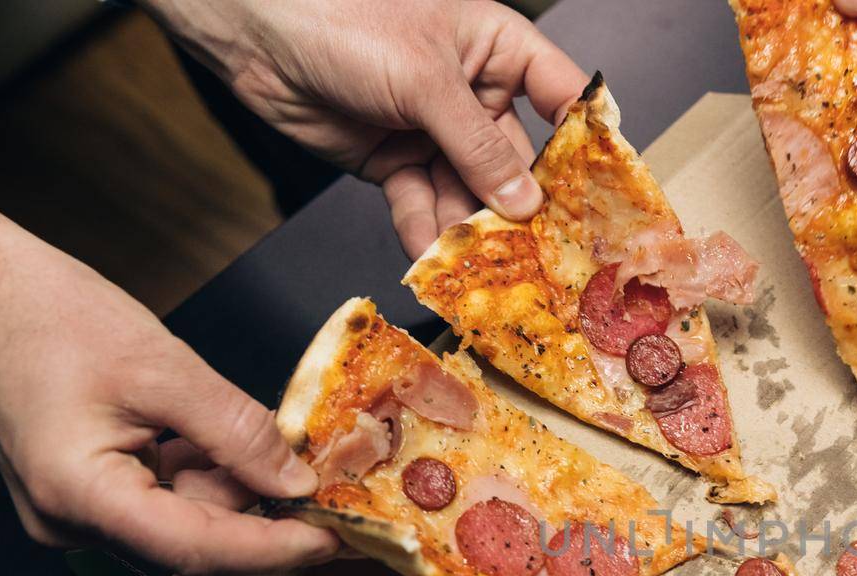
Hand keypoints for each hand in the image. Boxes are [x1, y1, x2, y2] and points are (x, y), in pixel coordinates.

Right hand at [0, 200, 335, 575]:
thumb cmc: (48, 315)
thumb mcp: (162, 368)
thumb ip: (236, 430)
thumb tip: (296, 480)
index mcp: (80, 495)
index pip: (196, 547)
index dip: (272, 549)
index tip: (332, 540)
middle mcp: (72, 519)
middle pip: (193, 541)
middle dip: (265, 517)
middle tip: (333, 497)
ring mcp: (77, 508)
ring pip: (185, 517)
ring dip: (240, 490)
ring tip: (290, 453)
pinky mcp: (88, 488)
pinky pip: (164, 494)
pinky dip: (209, 472)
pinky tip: (239, 443)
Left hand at [144, 0, 588, 255]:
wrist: (250, 29)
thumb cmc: (343, 17)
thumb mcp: (424, 80)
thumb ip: (479, 146)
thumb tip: (525, 204)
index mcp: (495, 48)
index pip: (560, 95)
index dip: (586, 142)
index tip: (606, 195)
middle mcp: (471, 91)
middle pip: (516, 159)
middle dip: (523, 207)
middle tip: (542, 254)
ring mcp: (432, 128)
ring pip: (469, 190)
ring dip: (473, 229)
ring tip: (486, 269)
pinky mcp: (393, 160)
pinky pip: (423, 203)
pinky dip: (426, 231)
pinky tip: (433, 258)